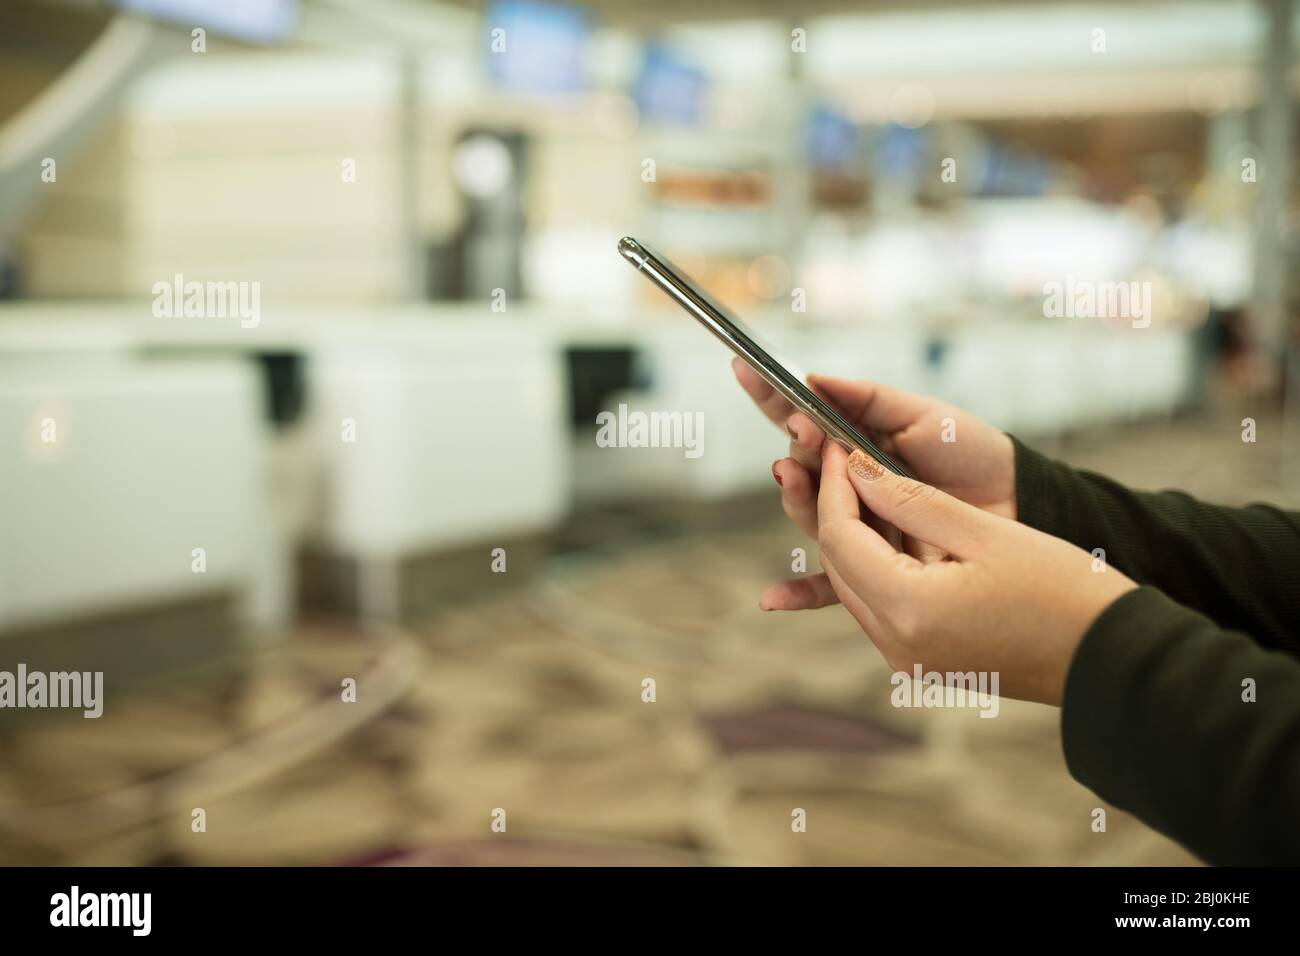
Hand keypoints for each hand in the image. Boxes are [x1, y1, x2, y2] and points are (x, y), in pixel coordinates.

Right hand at [732, 358, 1015, 609]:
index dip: (773, 399)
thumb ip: (868, 400)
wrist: (1019, 502)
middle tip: (803, 437)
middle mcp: (847, 483)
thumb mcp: (922, 416)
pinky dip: (801, 593)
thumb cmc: (970, 452)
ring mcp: (858, 524)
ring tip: (790, 476)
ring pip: (810, 516)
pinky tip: (774, 599)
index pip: (801, 419)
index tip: (746, 371)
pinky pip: (833, 584)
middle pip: (801, 469)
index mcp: (854, 443)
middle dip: (796, 451)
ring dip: (794, 497)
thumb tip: (813, 380)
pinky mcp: (873, 565)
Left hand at [816, 442, 1134, 704]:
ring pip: (854, 585)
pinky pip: (880, 606)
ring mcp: (907, 660)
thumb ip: (910, 499)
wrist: (1111, 656)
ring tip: (871, 485)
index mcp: (909, 609)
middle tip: (847, 459)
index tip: (840, 445)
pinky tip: (898, 530)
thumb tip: (857, 469)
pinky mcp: (923, 662)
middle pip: (839, 564)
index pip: (839, 537)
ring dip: (857, 537)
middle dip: (837, 509)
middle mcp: (896, 645)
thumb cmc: (1063, 590)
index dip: (835, 486)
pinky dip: (880, 565)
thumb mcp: (984, 532)